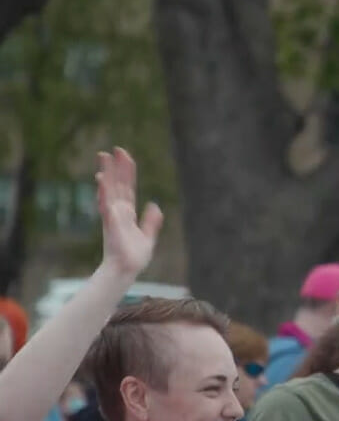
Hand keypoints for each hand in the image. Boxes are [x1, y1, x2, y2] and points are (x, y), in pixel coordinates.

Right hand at [97, 148, 162, 276]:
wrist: (126, 271)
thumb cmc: (134, 257)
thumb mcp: (148, 237)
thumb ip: (152, 222)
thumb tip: (155, 205)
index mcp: (128, 213)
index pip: (128, 188)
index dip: (127, 172)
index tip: (125, 156)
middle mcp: (119, 211)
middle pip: (117, 185)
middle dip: (115, 167)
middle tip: (112, 150)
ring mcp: (113, 216)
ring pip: (109, 190)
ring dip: (106, 174)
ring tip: (103, 158)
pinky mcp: (111, 224)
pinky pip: (107, 207)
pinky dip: (104, 194)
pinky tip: (102, 181)